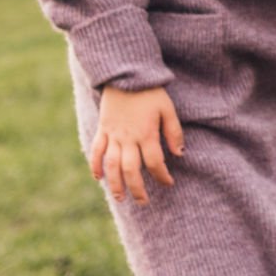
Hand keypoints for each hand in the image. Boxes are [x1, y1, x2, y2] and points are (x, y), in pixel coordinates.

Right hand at [90, 81, 184, 202]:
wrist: (125, 73)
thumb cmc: (150, 91)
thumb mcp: (167, 108)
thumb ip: (174, 132)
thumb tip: (180, 154)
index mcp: (146, 133)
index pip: (155, 162)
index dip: (162, 176)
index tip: (168, 183)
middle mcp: (128, 138)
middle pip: (131, 170)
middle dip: (137, 189)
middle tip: (143, 202)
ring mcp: (112, 134)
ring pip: (112, 165)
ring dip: (115, 184)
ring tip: (120, 198)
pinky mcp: (102, 129)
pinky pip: (96, 150)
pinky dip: (95, 165)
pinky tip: (97, 177)